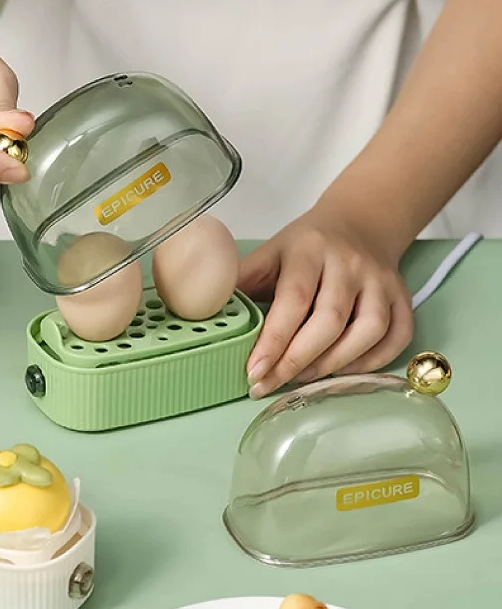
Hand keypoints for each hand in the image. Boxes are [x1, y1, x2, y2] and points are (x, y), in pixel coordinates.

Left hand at [237, 208, 413, 398]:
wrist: (359, 224)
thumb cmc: (305, 248)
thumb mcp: (269, 254)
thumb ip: (241, 281)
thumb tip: (204, 311)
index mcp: (310, 250)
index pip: (294, 299)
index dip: (274, 340)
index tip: (254, 372)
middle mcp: (350, 264)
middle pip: (330, 320)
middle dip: (297, 360)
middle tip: (270, 384)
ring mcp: (381, 281)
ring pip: (368, 331)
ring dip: (333, 364)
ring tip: (301, 378)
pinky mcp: (404, 297)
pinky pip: (396, 337)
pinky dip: (371, 362)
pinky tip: (341, 371)